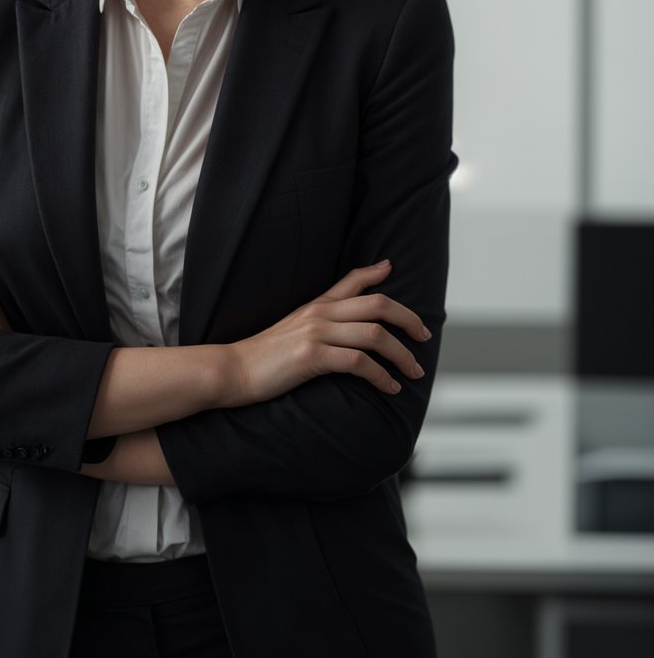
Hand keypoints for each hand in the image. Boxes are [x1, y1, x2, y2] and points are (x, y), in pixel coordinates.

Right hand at [226, 258, 429, 405]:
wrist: (232, 370)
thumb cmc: (263, 357)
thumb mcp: (292, 328)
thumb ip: (318, 321)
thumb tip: (339, 324)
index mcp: (315, 305)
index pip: (352, 281)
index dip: (376, 273)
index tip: (393, 269)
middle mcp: (320, 313)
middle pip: (377, 304)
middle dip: (408, 319)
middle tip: (424, 337)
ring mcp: (317, 333)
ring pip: (375, 335)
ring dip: (402, 355)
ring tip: (414, 371)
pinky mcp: (313, 356)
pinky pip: (359, 362)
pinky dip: (381, 376)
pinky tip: (390, 388)